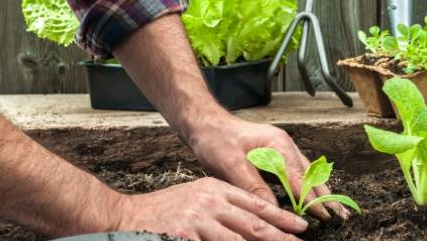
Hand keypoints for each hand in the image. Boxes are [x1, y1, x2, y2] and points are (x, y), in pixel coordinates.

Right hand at [119, 177, 307, 240]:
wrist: (125, 216)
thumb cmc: (165, 210)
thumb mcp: (198, 198)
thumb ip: (224, 208)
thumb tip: (254, 225)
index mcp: (216, 189)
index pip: (256, 204)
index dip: (281, 217)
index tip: (301, 227)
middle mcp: (210, 202)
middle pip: (252, 224)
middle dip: (280, 237)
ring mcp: (197, 220)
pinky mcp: (185, 235)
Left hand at [188, 116, 348, 219]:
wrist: (205, 123)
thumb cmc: (216, 140)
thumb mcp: (231, 165)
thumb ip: (254, 187)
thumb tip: (273, 210)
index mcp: (278, 145)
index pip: (300, 179)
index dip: (312, 200)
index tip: (325, 216)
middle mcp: (285, 145)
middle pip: (311, 175)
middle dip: (326, 196)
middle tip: (341, 216)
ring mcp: (282, 148)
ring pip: (307, 173)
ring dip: (320, 191)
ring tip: (334, 209)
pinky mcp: (276, 154)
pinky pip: (297, 171)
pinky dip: (307, 185)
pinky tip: (313, 196)